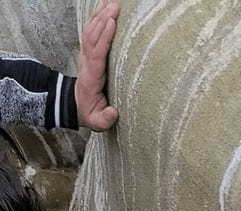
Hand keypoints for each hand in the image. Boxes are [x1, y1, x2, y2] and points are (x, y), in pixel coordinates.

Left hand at [75, 1, 119, 130]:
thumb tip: (113, 112)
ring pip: (91, 31)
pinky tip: (105, 8)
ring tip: (113, 3)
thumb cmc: (91, 113)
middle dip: (103, 20)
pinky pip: (91, 31)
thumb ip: (105, 119)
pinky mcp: (89, 52)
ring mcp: (87, 55)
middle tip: (116, 6)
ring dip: (100, 15)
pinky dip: (97, 18)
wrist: (78, 106)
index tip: (112, 23)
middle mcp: (87, 62)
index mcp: (92, 76)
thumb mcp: (98, 122)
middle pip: (93, 37)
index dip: (104, 38)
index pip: (97, 53)